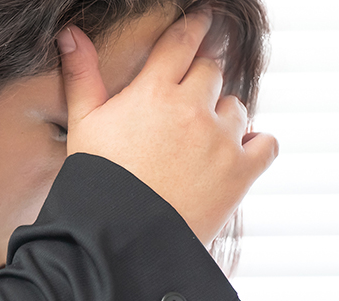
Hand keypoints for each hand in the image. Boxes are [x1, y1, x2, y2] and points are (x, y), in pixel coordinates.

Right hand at [57, 11, 277, 242]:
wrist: (119, 240)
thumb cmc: (97, 183)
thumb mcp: (83, 125)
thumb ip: (82, 75)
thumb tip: (71, 33)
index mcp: (153, 91)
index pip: (182, 42)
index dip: (195, 26)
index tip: (204, 19)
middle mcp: (192, 108)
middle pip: (212, 71)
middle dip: (203, 80)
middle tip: (191, 100)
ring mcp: (220, 139)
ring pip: (236, 106)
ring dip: (224, 115)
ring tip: (203, 139)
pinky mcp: (241, 172)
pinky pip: (266, 144)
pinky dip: (257, 145)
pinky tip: (240, 152)